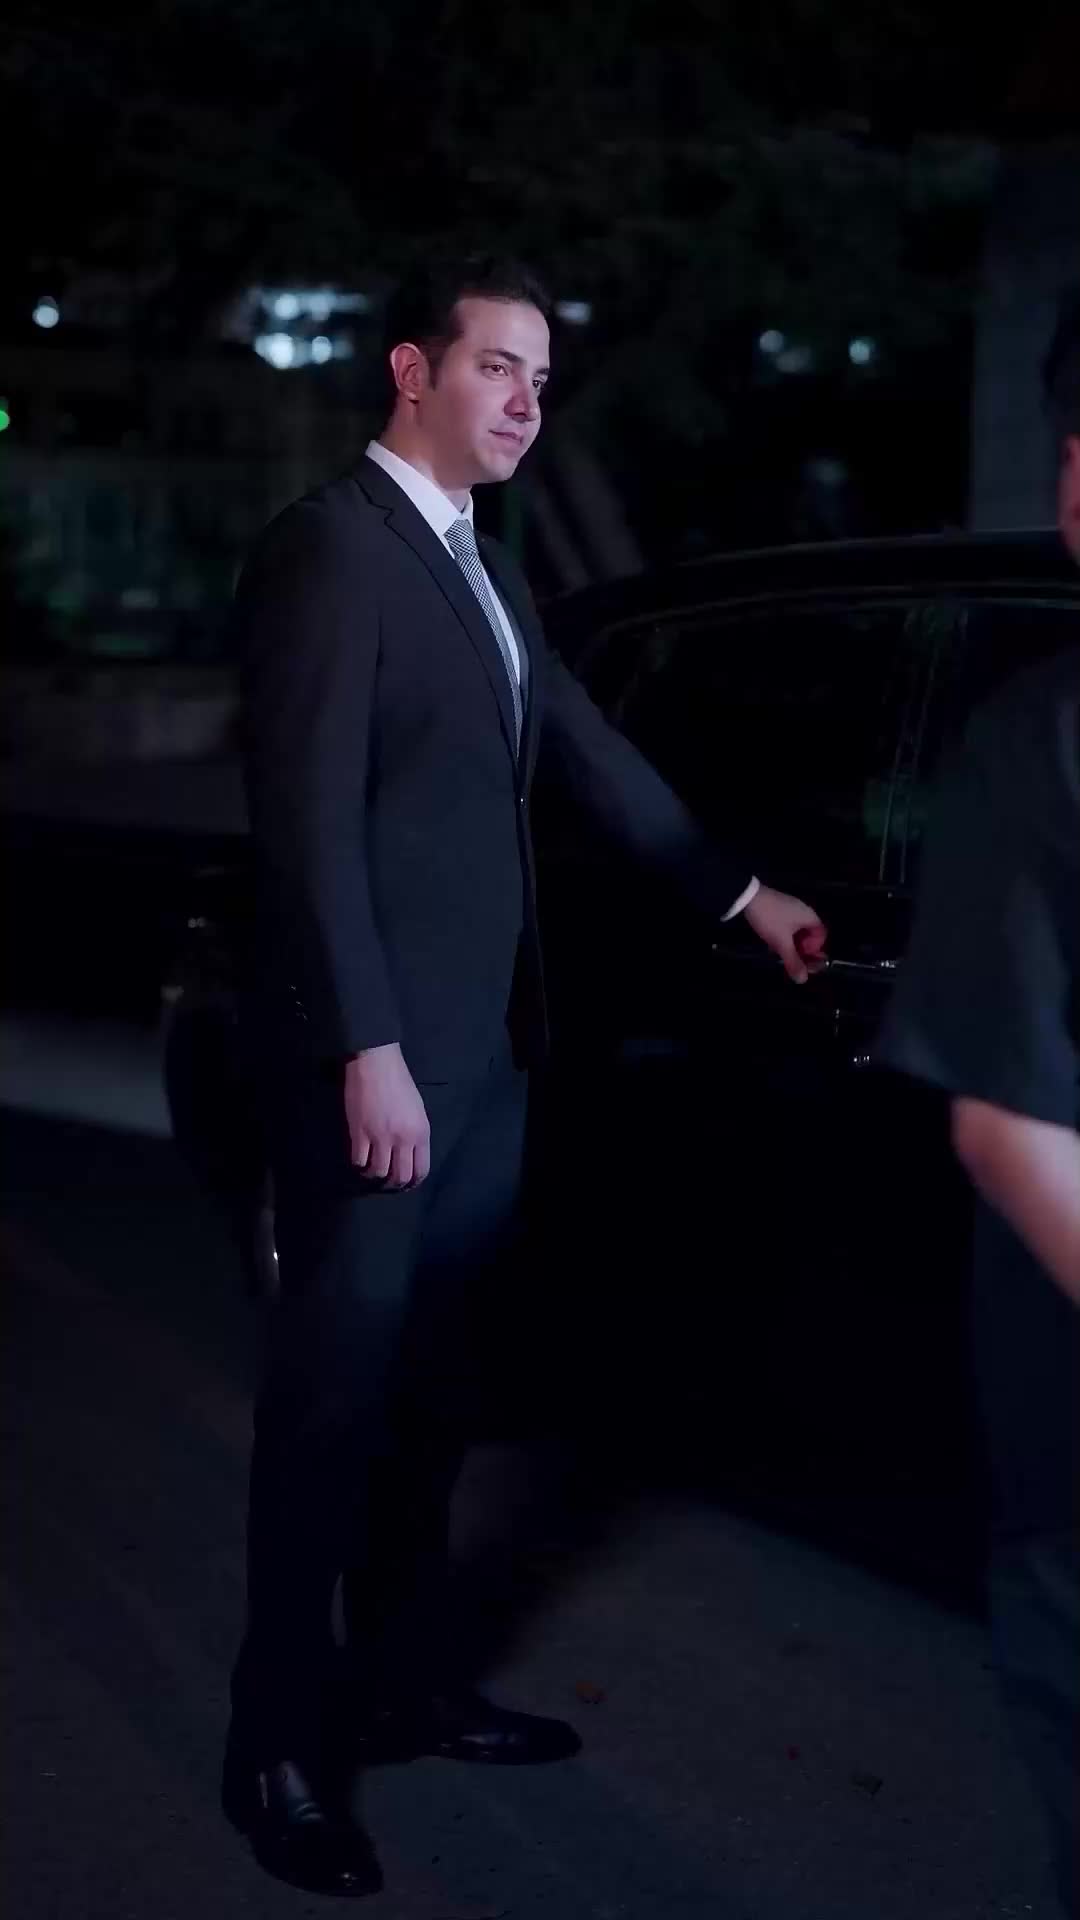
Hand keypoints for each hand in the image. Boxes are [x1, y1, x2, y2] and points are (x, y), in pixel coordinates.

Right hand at [344, 1044, 430, 1189]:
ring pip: (378, 1173)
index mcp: (421, 1132)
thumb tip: (408, 1155)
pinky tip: (360, 1160)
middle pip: (400, 1177)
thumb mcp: (417, 1110)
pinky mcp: (359, 1133)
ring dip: (374, 1176)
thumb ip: (415, 1134)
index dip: (413, 1182)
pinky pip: (359, 1161)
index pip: (421, 1170)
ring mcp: (380, 1138)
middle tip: (387, 1183)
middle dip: (394, 1185)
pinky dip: (359, 1165)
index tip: (406, 1184)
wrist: (375, 1062)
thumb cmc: (399, 1081)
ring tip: (371, 1171)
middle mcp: (403, 1139)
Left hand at [742, 884, 827, 983]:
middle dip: (802, 947)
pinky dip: (783, 934)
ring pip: (797, 930)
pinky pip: (787, 924)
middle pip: (809, 933)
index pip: (822, 935)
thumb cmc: (770, 920)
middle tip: (791, 957)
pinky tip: (772, 940)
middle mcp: (803, 910)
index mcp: (809, 916)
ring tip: (780, 951)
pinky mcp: (779, 907)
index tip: (803, 956)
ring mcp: (791, 907)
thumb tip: (803, 979)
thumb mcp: (781, 943)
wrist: (748, 897)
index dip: (815, 948)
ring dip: (791, 942)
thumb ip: (793, 961)